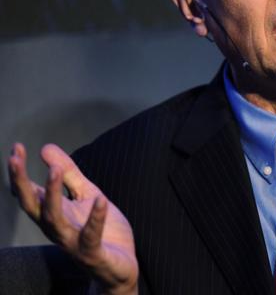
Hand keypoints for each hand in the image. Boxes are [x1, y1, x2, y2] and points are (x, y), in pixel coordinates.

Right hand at [7, 143, 137, 294]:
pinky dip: (96, 218)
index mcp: (54, 214)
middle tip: (16, 158)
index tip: (16, 147)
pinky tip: (101, 199)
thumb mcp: (86, 195)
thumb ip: (69, 174)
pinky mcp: (93, 253)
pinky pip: (91, 236)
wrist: (120, 267)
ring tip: (55, 170)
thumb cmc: (102, 230)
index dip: (20, 172)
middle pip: (32, 205)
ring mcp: (73, 242)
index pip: (30, 193)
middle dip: (21, 183)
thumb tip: (45, 148)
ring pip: (54, 220)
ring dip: (53, 195)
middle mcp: (57, 228)